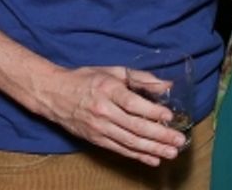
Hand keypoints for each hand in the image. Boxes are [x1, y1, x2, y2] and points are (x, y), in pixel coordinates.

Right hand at [34, 65, 185, 165]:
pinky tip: (153, 159)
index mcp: (108, 90)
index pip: (133, 104)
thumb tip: (167, 85)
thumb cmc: (87, 79)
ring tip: (171, 153)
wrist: (54, 94)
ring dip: (152, 149)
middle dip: (159, 136)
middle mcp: (104, 111)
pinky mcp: (96, 140)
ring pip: (129, 141)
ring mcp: (99, 128)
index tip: (170, 117)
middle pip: (135, 126)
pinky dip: (137, 156)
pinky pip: (120, 150)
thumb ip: (141, 78)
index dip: (152, 111)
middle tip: (178, 141)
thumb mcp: (114, 71)